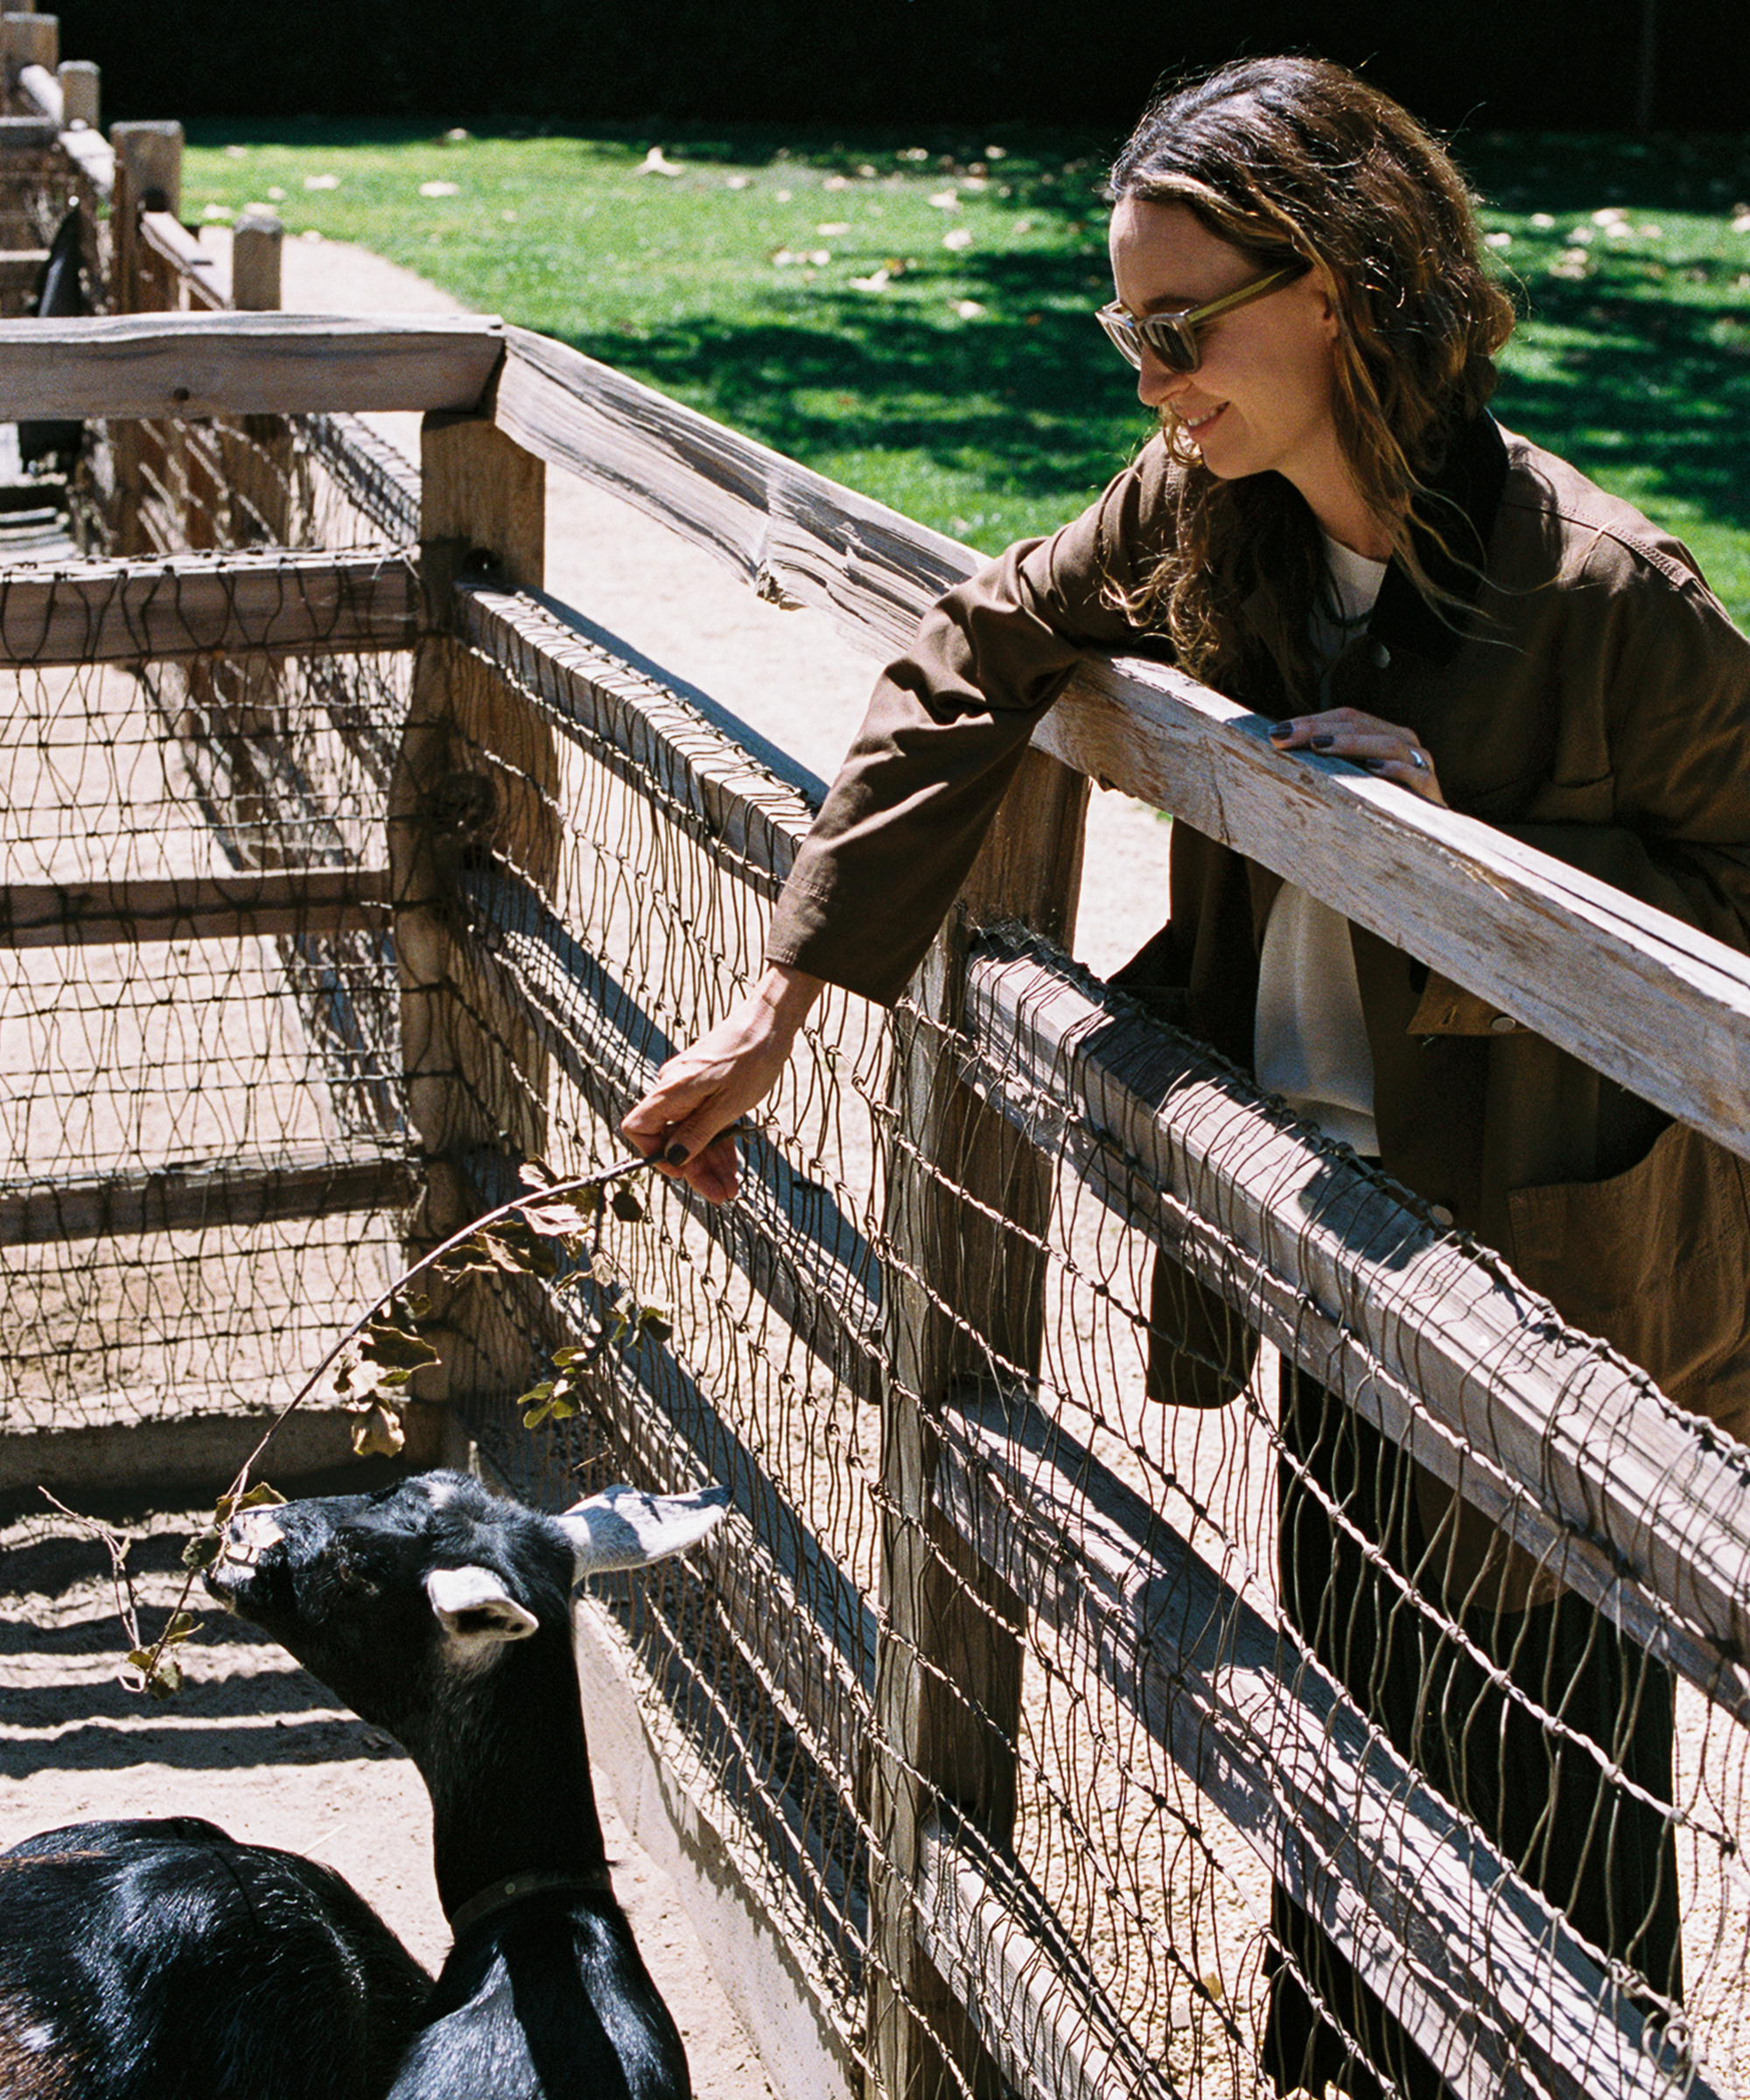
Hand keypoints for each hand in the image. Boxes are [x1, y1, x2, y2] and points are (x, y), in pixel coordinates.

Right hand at [619, 965, 823, 1203]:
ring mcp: (691, 1089)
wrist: (773, 1021)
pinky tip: (732, 1171)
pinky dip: (717, 1145)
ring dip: (709, 1165)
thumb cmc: (753, 1057)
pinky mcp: (707, 1088)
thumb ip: (698, 1132)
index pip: (639, 1128)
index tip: (683, 1171)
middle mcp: (675, 1090)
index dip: (654, 1155)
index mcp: (672, 1090)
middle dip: (693, 1170)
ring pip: (691, 1135)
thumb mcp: (728, 1104)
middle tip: (721, 1196)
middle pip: (670, 1139)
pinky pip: (706, 1123)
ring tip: (731, 1191)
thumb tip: (673, 1160)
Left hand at [1268, 708, 1445, 805]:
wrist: (1416, 843)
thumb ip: (1325, 763)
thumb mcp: (1347, 782)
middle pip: (1362, 724)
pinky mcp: (1431, 790)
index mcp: (1382, 735)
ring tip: (1319, 746)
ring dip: (1352, 743)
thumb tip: (1277, 745)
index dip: (1312, 721)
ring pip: (1388, 744)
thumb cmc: (1373, 810)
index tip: (1276, 732)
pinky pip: (1415, 774)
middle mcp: (1403, 743)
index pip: (1347, 717)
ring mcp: (1420, 764)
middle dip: (1319, 729)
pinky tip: (1371, 768)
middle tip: (1285, 737)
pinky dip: (1394, 769)